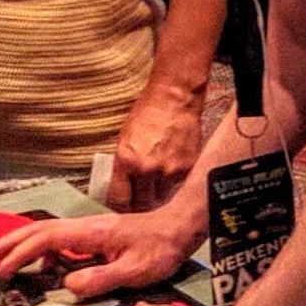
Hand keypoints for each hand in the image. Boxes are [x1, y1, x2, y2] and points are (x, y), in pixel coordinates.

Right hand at [0, 208, 196, 298]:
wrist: (180, 228)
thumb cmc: (161, 249)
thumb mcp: (134, 270)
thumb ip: (100, 279)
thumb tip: (68, 286)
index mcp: (89, 234)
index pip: (44, 240)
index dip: (20, 254)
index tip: (2, 271)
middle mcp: (84, 228)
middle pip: (36, 230)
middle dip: (7, 241)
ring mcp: (89, 231)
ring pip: (46, 233)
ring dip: (21, 244)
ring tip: (1, 260)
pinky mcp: (95, 237)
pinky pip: (60, 241)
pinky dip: (42, 250)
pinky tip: (43, 268)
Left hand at [107, 84, 203, 211]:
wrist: (175, 98)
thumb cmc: (148, 113)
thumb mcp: (124, 139)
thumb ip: (122, 167)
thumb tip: (122, 189)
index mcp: (126, 160)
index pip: (118, 200)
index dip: (119, 206)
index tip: (120, 206)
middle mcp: (147, 169)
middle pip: (141, 205)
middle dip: (138, 205)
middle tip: (137, 201)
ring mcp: (170, 170)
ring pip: (161, 198)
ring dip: (157, 195)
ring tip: (155, 183)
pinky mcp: (187, 168)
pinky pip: (177, 186)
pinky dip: (172, 183)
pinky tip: (170, 170)